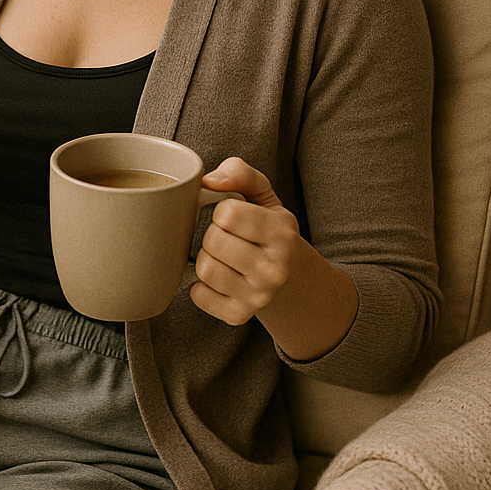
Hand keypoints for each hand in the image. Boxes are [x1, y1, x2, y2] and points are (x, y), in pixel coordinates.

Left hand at [190, 158, 358, 360]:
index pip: (226, 214)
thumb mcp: (263, 195)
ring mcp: (259, 296)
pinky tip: (220, 279)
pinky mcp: (240, 315)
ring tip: (224, 257)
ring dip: (207, 259)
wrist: (291, 279)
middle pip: (213, 242)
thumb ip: (240, 174)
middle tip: (227, 238)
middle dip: (213, 235)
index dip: (222, 211)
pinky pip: (199, 296)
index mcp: (282, 231)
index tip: (233, 218)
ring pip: (205, 269)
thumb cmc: (268, 230)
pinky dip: (202, 286)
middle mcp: (275, 268)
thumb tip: (208, 181)